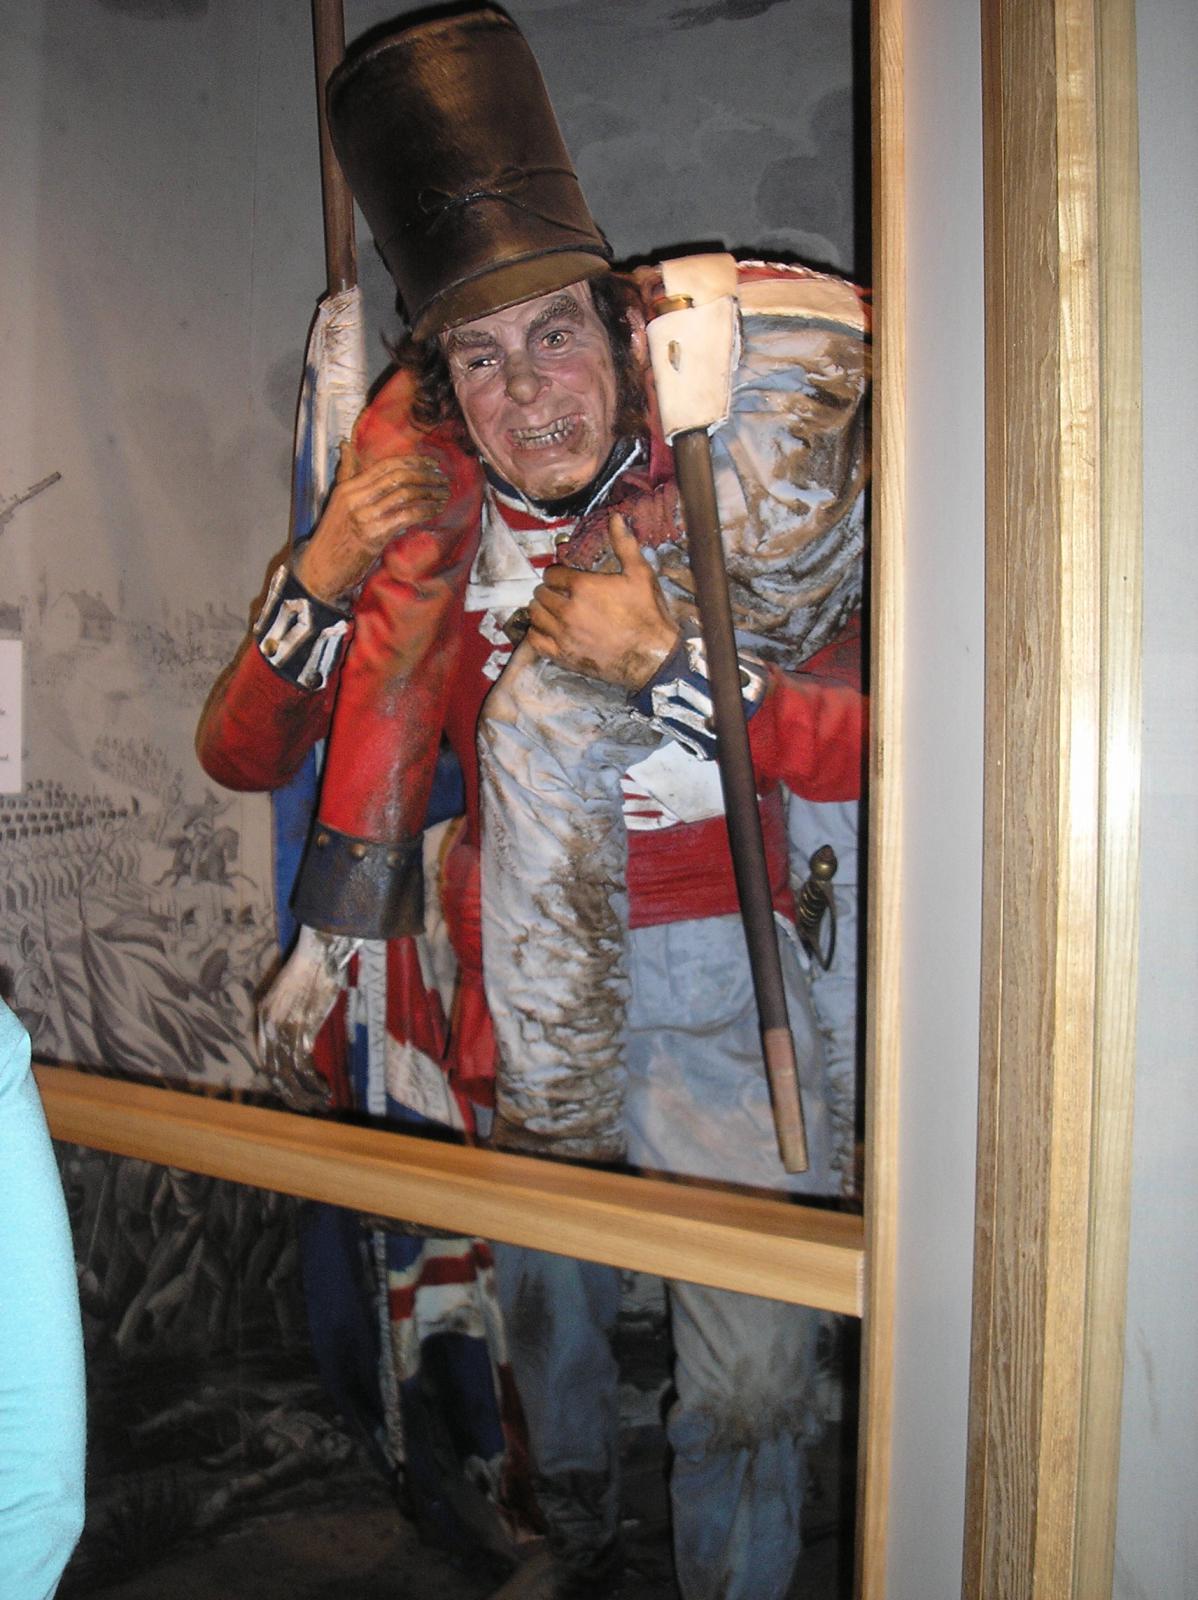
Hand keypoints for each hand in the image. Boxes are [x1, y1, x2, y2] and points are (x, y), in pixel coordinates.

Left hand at [256, 925, 357, 1110]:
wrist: (320, 952)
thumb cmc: (314, 966)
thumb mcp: (295, 992)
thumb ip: (292, 1014)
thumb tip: (302, 1033)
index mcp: (263, 1014)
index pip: (265, 1056)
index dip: (278, 1077)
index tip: (294, 1089)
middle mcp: (268, 1025)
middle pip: (273, 1071)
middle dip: (289, 1093)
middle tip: (304, 1105)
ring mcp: (284, 1029)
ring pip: (287, 1074)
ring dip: (304, 1093)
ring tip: (319, 1102)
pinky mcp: (302, 1031)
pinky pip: (303, 1068)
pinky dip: (313, 1083)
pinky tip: (325, 1089)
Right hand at [294, 440, 449, 602]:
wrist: (320, 569)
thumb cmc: (333, 537)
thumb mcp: (337, 501)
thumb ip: (346, 473)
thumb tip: (346, 444)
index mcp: (348, 488)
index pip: (385, 465)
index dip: (412, 461)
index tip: (431, 463)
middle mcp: (355, 498)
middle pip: (398, 477)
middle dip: (425, 475)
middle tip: (442, 478)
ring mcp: (364, 516)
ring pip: (405, 494)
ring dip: (430, 492)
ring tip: (444, 493)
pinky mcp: (374, 535)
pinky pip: (406, 516)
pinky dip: (425, 511)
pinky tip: (436, 510)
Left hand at [526, 512, 678, 689]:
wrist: (651, 657)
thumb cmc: (647, 614)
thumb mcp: (640, 574)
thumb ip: (624, 544)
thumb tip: (616, 516)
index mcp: (582, 586)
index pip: (552, 574)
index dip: (558, 574)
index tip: (566, 578)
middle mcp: (567, 609)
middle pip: (540, 593)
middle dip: (549, 590)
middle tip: (560, 594)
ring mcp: (562, 634)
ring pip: (534, 615)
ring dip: (541, 609)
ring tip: (553, 610)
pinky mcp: (562, 655)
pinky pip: (535, 641)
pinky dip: (537, 633)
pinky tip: (548, 630)